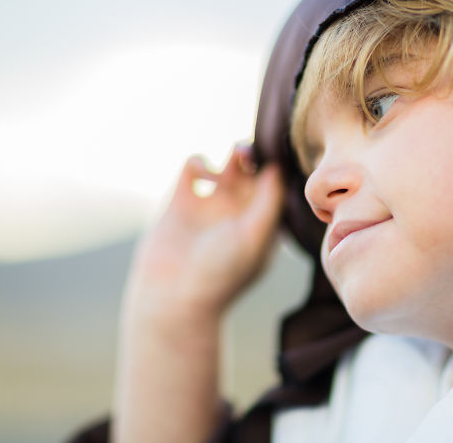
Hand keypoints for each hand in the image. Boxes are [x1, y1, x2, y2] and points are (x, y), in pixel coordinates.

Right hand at [124, 147, 284, 326]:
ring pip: (228, 166)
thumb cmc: (221, 274)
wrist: (173, 298)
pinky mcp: (181, 203)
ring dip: (235, 154)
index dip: (279, 167)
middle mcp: (239, 214)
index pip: (277, 187)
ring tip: (236, 158)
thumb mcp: (255, 239)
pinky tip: (202, 173)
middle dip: (257, 156)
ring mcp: (211, 207)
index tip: (278, 156)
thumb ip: (270, 203)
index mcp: (262, 225)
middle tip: (252, 154)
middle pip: (256, 172)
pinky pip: (193, 169)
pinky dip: (199, 161)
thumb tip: (277, 168)